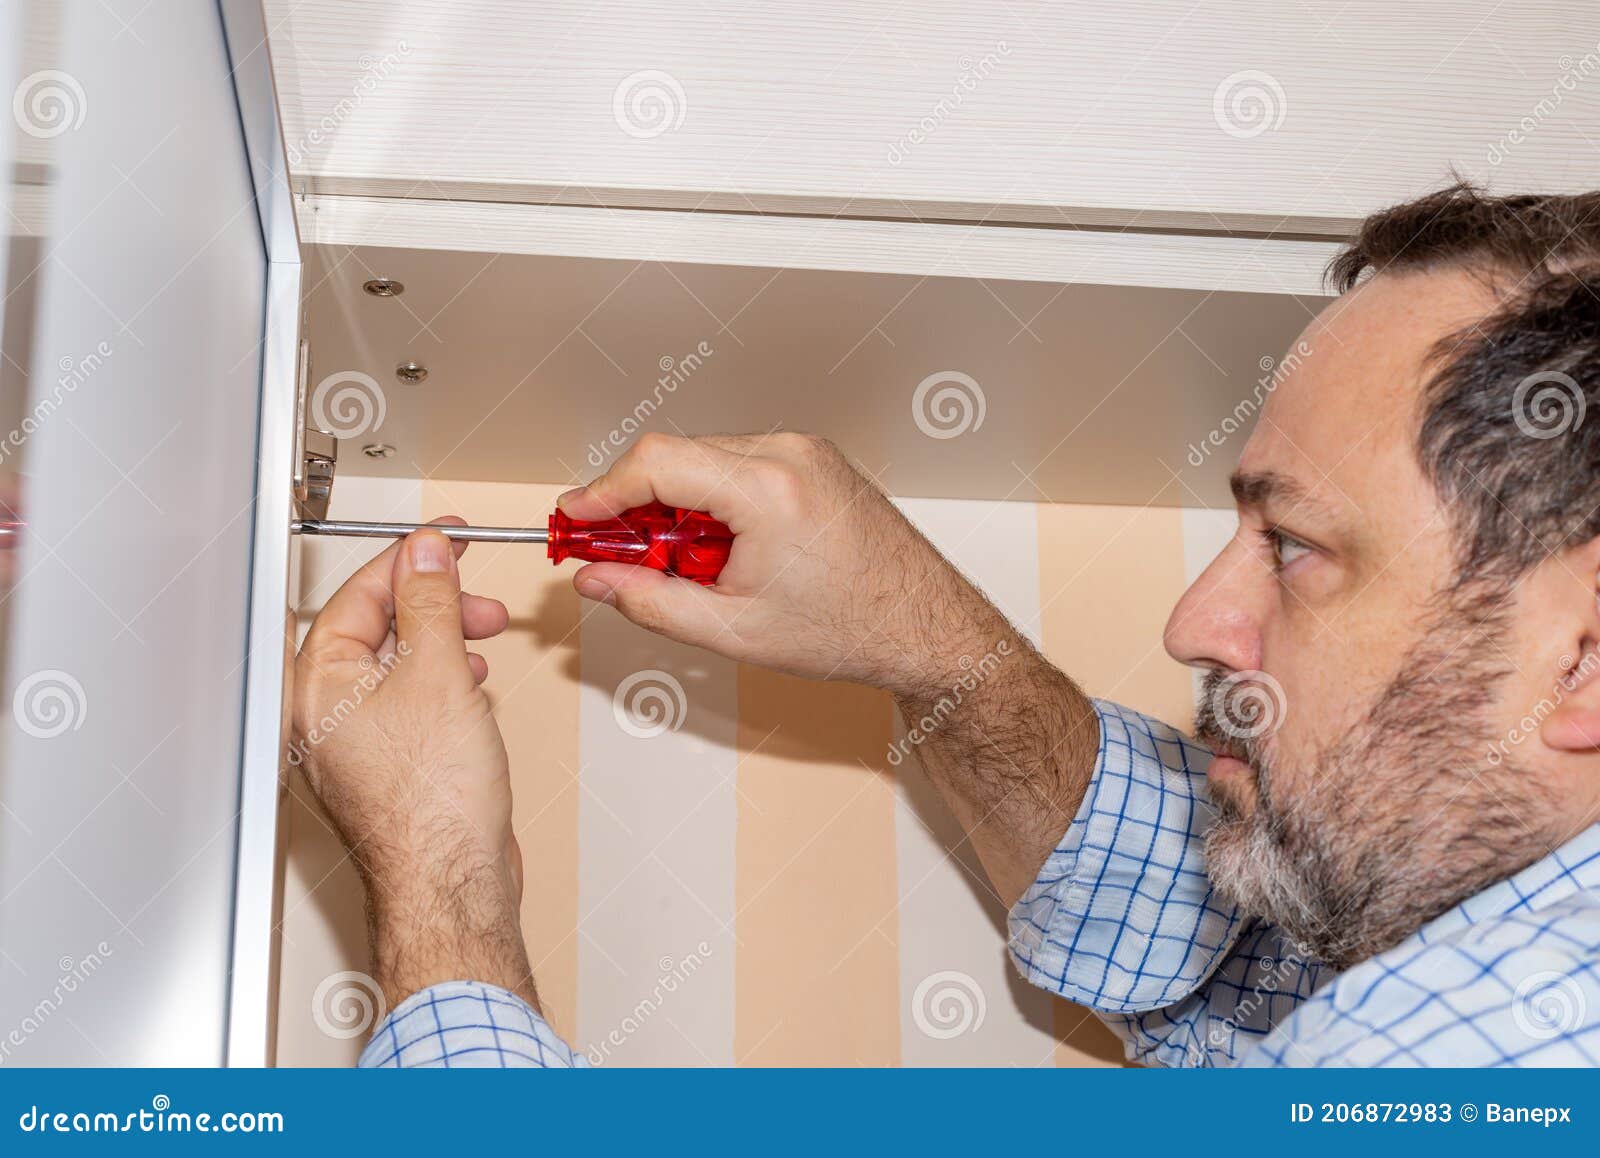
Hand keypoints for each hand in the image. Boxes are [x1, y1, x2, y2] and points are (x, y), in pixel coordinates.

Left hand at [292, 520, 536, 1010]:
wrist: (452, 880)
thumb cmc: (431, 804)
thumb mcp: (439, 674)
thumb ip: (431, 605)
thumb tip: (425, 556)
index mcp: (315, 684)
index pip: (358, 594)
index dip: (409, 559)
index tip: (445, 539)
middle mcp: (323, 713)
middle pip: (376, 626)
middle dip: (434, 604)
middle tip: (475, 594)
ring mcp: (355, 743)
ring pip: (398, 665)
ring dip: (445, 643)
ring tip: (485, 638)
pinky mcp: (389, 766)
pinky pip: (412, 702)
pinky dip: (446, 683)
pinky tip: (474, 689)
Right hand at [564, 434, 1098, 905]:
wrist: (926, 627)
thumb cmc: (848, 630)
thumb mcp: (732, 630)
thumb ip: (650, 601)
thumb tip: (594, 580)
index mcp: (768, 488)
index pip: (657, 462)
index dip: (602, 491)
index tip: (572, 521)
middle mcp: (788, 454)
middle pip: (678, 457)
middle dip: (635, 506)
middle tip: (610, 556)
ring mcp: (805, 452)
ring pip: (706, 461)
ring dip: (677, 507)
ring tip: (684, 567)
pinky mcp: (814, 460)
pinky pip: (739, 465)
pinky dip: (713, 501)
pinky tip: (720, 552)